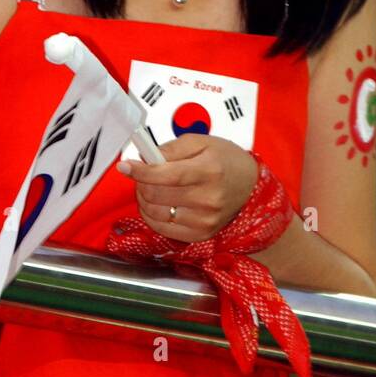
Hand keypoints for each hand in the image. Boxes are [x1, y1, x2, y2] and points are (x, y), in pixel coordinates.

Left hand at [117, 135, 258, 242]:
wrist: (250, 186)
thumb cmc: (226, 161)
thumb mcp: (202, 142)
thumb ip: (171, 148)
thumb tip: (145, 157)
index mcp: (209, 170)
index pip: (166, 174)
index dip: (141, 171)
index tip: (125, 166)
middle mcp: (208, 199)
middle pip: (157, 195)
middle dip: (141, 183)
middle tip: (142, 174)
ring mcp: (204, 220)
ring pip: (156, 213)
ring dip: (144, 199)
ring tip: (150, 188)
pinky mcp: (200, 234)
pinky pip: (163, 229)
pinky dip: (151, 216)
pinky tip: (156, 204)